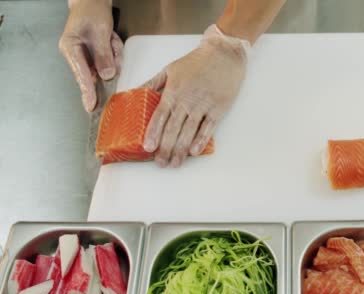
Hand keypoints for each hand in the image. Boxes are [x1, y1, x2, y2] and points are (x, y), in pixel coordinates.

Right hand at [59, 0, 122, 111]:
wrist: (92, 2)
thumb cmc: (91, 12)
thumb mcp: (100, 32)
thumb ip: (103, 54)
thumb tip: (106, 75)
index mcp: (70, 48)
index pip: (81, 74)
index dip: (87, 90)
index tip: (91, 105)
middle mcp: (75, 54)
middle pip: (96, 71)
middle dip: (109, 58)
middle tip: (109, 42)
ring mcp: (85, 56)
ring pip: (106, 66)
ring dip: (113, 52)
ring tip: (109, 36)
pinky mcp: (95, 56)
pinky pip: (110, 61)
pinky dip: (114, 50)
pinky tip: (111, 39)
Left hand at [142, 25, 248, 167]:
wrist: (223, 54)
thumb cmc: (196, 62)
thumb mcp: (169, 69)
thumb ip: (152, 83)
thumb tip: (134, 93)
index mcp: (173, 91)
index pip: (160, 116)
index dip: (153, 133)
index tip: (148, 148)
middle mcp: (187, 100)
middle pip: (173, 128)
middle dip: (165, 148)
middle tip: (160, 163)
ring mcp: (203, 105)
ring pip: (189, 131)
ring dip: (181, 149)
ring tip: (175, 163)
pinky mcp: (218, 108)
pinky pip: (208, 127)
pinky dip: (201, 140)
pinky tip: (194, 151)